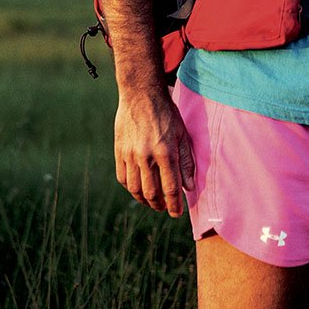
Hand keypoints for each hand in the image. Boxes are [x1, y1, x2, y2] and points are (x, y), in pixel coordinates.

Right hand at [114, 90, 195, 214]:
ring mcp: (130, 154)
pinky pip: (123, 178)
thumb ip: (186, 161)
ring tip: (153, 202)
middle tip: (165, 208)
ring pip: (135, 189)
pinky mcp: (119, 152)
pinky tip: (139, 189)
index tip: (177, 214)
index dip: (175, 205)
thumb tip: (189, 187)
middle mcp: (145, 156)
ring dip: (145, 200)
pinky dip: (131, 188)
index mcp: (165, 151)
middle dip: (160, 205)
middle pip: (152, 193)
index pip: (171, 188)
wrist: (140, 94)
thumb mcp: (182, 134)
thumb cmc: (166, 113)